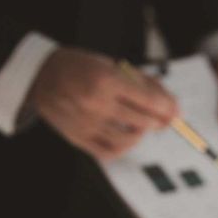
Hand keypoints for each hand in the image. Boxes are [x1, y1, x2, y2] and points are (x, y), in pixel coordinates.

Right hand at [27, 47, 178, 160]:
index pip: (149, 101)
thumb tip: (173, 107)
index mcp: (107, 80)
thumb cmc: (82, 68)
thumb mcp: (113, 66)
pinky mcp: (79, 138)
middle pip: (143, 121)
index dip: (168, 109)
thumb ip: (144, 84)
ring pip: (129, 139)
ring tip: (141, 125)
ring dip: (141, 134)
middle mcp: (97, 103)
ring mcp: (87, 123)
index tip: (175, 112)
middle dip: (159, 122)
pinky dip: (124, 148)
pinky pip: (110, 152)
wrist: (43, 76)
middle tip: (163, 120)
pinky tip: (126, 137)